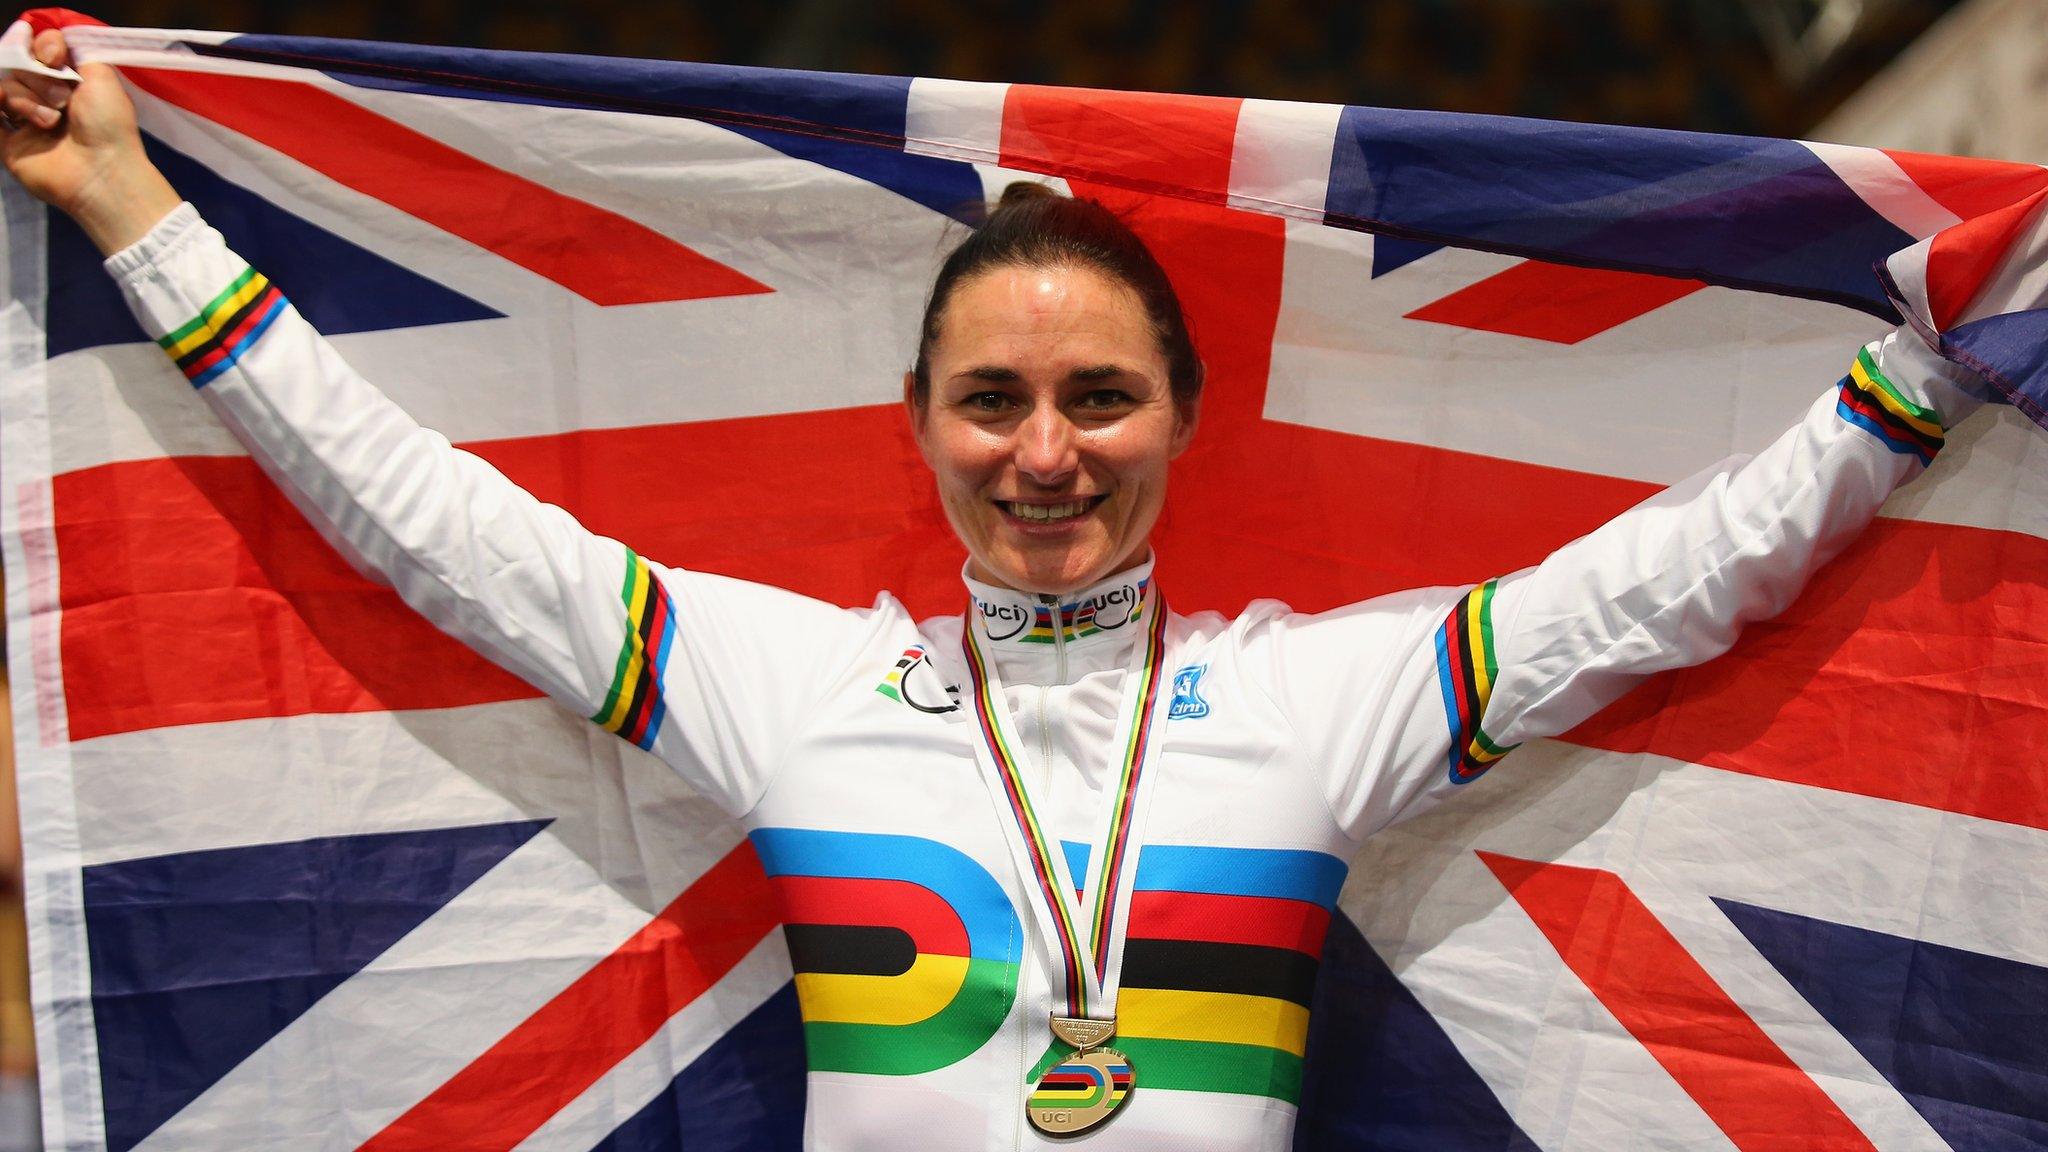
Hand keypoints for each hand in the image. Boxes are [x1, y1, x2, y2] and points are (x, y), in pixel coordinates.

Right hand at [3, 28, 179, 253]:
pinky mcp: (10, 145)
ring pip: (4, 88)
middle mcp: (46, 99)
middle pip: (19, 66)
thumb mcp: (102, 76)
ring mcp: (26, 122)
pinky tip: (2, 103)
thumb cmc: (108, 124)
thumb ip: (77, 52)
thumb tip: (49, 41)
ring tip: (50, 122)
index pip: (39, 50)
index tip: (55, 57)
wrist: (103, 171)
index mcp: (69, 82)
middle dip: (38, 78)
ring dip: (26, 99)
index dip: (43, 47)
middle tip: (63, 100)